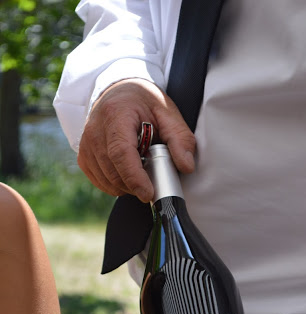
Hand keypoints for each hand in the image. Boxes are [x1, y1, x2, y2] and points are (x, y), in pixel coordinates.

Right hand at [77, 79, 195, 200]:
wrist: (120, 92)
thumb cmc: (144, 103)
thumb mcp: (168, 113)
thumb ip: (180, 140)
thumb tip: (187, 166)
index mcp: (116, 115)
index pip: (121, 152)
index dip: (134, 177)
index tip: (148, 193)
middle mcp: (95, 130)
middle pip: (113, 171)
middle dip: (135, 185)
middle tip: (153, 182)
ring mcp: (86, 144)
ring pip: (107, 180)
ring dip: (127, 186)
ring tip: (141, 170)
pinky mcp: (83, 156)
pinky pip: (100, 181)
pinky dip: (116, 185)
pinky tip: (128, 173)